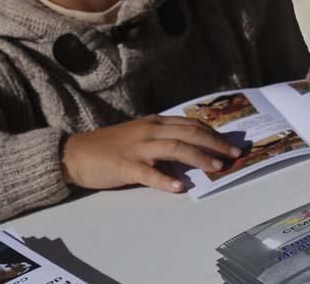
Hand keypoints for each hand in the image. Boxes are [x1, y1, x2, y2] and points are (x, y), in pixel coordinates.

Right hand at [60, 115, 240, 192]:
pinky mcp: (125, 166)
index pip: (191, 125)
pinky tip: (179, 186)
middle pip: (189, 133)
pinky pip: (148, 173)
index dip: (214, 134)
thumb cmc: (110, 147)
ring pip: (174, 148)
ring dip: (198, 157)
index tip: (231, 144)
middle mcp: (150, 130)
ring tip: (216, 167)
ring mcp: (137, 147)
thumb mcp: (140, 135)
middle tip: (234, 155)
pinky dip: (165, 179)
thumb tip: (192, 149)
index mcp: (155, 123)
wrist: (75, 153)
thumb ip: (163, 139)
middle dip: (215, 144)